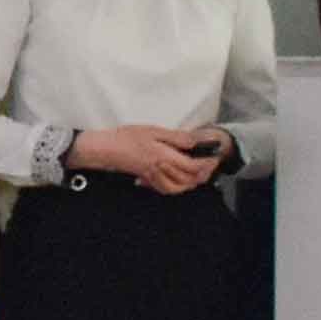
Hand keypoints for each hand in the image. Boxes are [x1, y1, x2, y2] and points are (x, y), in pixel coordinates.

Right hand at [68, 122, 230, 189]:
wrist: (106, 149)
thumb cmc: (127, 137)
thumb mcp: (154, 130)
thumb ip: (176, 138)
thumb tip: (194, 142)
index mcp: (165, 156)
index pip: (193, 166)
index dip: (207, 164)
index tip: (214, 157)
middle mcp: (161, 170)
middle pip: (188, 179)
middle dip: (203, 175)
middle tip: (210, 166)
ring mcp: (153, 176)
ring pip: (178, 187)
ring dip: (191, 183)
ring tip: (198, 174)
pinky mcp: (146, 178)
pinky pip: (165, 189)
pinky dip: (175, 188)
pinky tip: (177, 181)